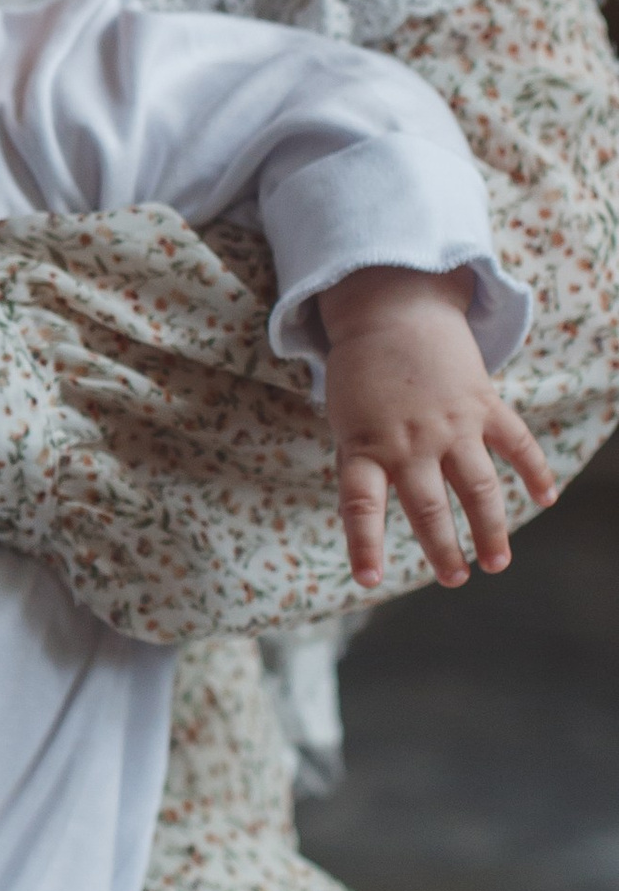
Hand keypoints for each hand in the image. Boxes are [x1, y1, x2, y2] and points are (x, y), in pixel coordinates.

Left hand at [320, 268, 554, 587]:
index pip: (361, 505)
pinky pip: (514, 442)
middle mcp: (409, 440)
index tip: (368, 580)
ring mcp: (450, 423)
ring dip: (490, 527)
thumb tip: (368, 520)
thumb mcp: (346, 422)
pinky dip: (534, 472)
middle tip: (454, 579)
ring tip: (496, 563)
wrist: (390, 310)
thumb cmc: (361, 376)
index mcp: (365, 445)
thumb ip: (361, 467)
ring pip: (477, 486)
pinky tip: (545, 500)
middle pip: (428, 506)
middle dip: (443, 548)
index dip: (364, 544)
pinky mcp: (482, 404)